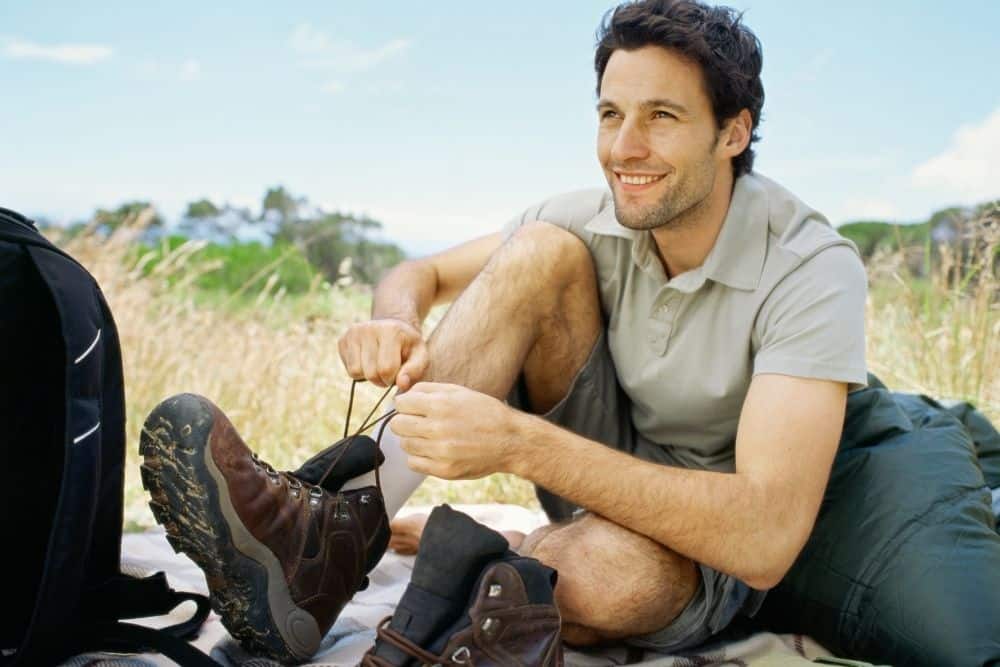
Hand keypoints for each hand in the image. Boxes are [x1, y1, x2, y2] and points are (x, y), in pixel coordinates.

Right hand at [338, 318, 427, 389]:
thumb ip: (414, 371)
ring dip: (368, 376)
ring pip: (355, 372)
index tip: (398, 373)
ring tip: (378, 366)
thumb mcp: (420, 356)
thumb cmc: (408, 345)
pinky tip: (368, 362)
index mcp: (391, 331)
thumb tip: (401, 384)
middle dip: (380, 379)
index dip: (392, 378)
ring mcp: (353, 333)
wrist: (392, 327)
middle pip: (370, 373)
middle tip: (388, 371)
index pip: (386, 369)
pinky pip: (348, 369)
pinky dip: (359, 371)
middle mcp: (368, 329)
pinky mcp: (342, 340)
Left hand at [390, 382, 525, 479]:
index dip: (404, 404)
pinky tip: (432, 450)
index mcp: (441, 405)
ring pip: (404, 444)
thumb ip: (428, 389)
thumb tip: (403, 395)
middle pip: (398, 425)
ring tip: (429, 436)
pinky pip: (413, 463)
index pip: (401, 404)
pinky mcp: (444, 470)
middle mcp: (438, 428)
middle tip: (418, 422)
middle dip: (405, 421)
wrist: (510, 440)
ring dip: (412, 439)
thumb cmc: (485, 413)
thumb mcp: (459, 391)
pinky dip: (418, 456)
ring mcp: (440, 451)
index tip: (411, 407)